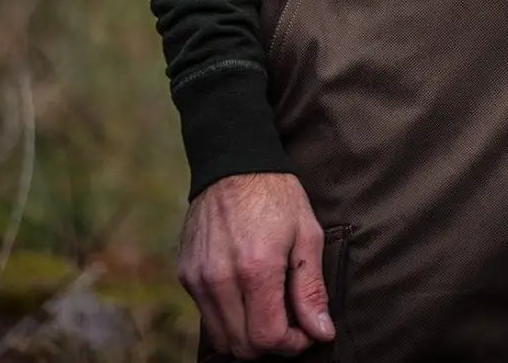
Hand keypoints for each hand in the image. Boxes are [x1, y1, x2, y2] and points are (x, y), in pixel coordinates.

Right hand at [177, 172, 335, 358]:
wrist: (234, 163)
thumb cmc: (277, 195)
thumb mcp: (307, 233)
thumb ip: (311, 288)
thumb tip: (320, 332)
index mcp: (256, 268)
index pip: (267, 337)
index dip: (291, 344)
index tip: (305, 332)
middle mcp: (220, 279)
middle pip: (242, 345)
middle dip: (270, 343)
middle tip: (290, 323)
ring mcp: (198, 279)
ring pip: (221, 337)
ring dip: (248, 334)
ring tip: (270, 308)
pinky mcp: (186, 275)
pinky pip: (207, 316)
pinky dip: (229, 317)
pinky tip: (247, 293)